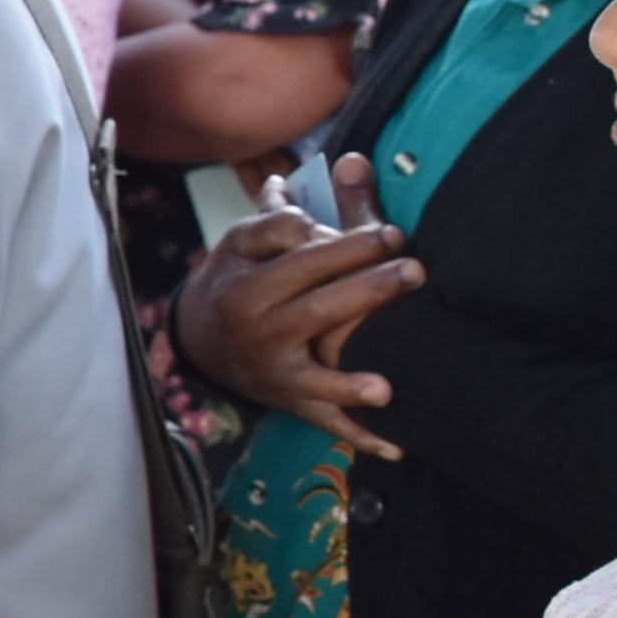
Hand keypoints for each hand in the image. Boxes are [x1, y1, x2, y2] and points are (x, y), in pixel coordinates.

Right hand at [173, 152, 415, 454]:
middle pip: (316, 311)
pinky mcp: (293, 401)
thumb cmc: (236, 279)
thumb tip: (324, 173)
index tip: (390, 233)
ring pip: (316, 378)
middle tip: (415, 271)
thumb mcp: (243, 243)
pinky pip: (327, 420)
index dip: (347, 246)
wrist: (201, 344)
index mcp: (248, 287)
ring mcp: (276, 372)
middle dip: (368, 292)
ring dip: (352, 383)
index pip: (301, 262)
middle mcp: (259, 332)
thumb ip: (282, 214)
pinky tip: (397, 444)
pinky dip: (361, 435)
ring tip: (391, 384)